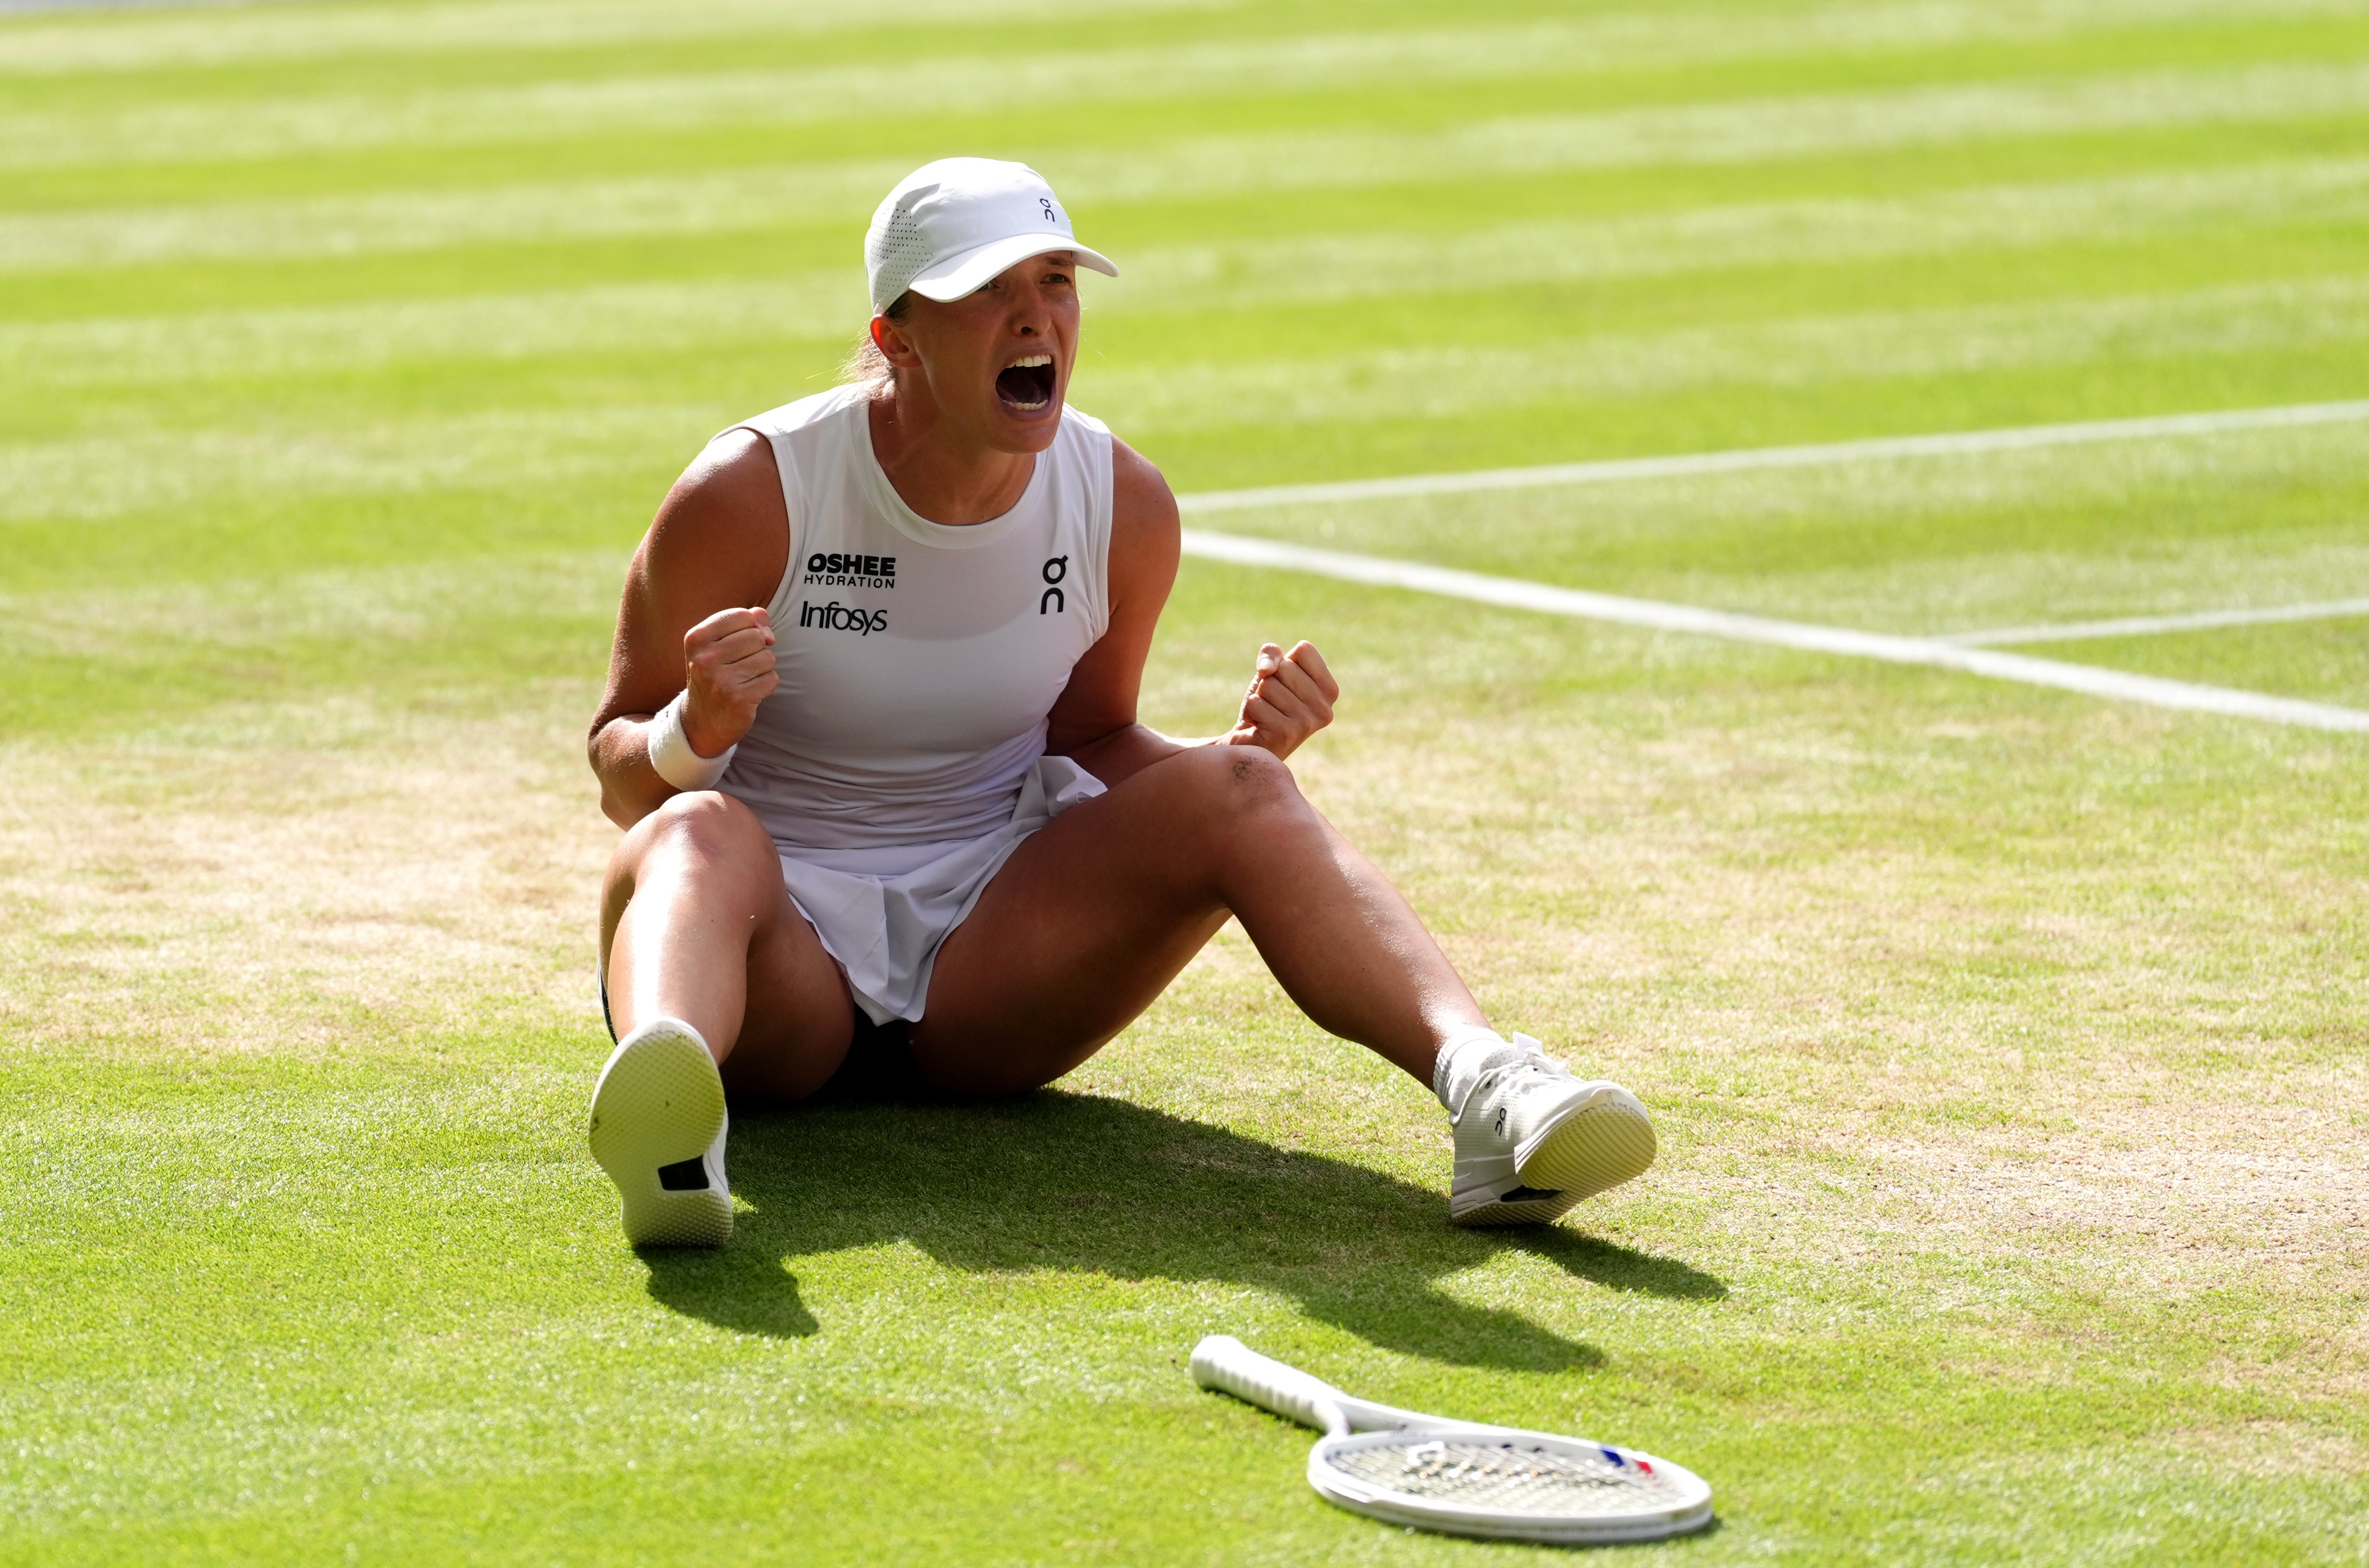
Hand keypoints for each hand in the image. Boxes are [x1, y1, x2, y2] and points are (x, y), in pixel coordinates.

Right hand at [680, 606, 777, 756]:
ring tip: (743, 679)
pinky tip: (748, 692)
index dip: (750, 627)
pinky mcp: (738, 699)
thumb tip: (768, 634)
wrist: (702, 721)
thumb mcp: (720, 643)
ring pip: (767, 657)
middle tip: (739, 666)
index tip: (739, 643)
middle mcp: (704, 659)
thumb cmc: (716, 673)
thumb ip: (749, 623)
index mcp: (696, 638)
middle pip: (757, 637)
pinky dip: (766, 685)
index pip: (742, 615)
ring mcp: (720, 680)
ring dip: (763, 668)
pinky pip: (772, 679)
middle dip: (757, 650)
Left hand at [1224, 640, 1337, 759]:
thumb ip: (1271, 654)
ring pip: (1268, 685)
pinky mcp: (1286, 734)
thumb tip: (1267, 669)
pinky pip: (1256, 703)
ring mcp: (1307, 723)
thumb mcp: (1271, 671)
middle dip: (1270, 680)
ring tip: (1266, 714)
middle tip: (1273, 703)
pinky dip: (1251, 711)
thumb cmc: (1267, 704)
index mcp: (1330, 690)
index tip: (1284, 684)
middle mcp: (1325, 708)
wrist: (1252, 743)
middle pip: (1285, 667)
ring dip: (1259, 697)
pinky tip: (1259, 725)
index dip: (1286, 661)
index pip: (1305, 650)